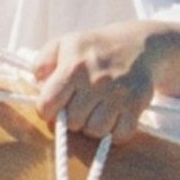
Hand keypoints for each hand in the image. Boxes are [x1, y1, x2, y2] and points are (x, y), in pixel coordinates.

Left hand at [29, 21, 165, 138]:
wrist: (140, 44)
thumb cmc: (94, 48)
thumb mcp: (63, 44)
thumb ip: (42, 63)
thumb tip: (39, 87)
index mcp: (74, 65)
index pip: (48, 104)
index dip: (46, 110)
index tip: (53, 107)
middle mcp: (96, 80)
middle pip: (72, 121)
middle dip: (71, 118)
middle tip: (79, 106)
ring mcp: (118, 93)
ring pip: (95, 131)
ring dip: (93, 126)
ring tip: (95, 111)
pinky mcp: (137, 103)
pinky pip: (120, 135)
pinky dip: (115, 132)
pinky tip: (113, 117)